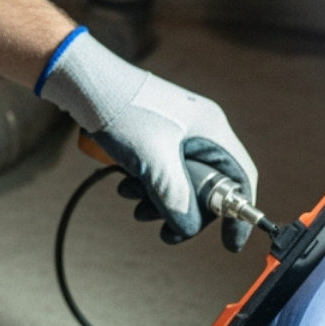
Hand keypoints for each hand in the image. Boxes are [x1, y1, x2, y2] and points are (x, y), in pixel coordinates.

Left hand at [37, 30, 258, 250]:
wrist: (84, 83)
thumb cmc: (121, 113)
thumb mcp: (152, 165)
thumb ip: (175, 201)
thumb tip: (188, 229)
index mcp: (211, 130)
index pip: (240, 177)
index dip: (239, 213)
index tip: (229, 242)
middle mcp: (200, 129)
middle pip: (208, 186)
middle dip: (185, 211)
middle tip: (165, 231)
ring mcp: (177, 131)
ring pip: (181, 181)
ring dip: (160, 201)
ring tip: (135, 207)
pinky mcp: (155, 134)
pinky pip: (162, 169)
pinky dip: (147, 185)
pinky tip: (125, 187)